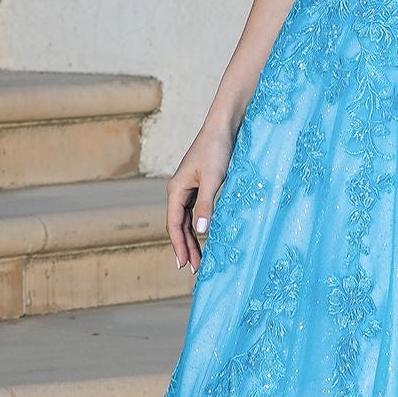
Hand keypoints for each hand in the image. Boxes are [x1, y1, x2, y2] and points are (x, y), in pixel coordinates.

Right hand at [166, 121, 235, 271]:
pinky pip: (197, 211)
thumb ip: (206, 205)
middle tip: (193, 270)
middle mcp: (179, 191)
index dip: (179, 246)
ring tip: (200, 259)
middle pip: (179, 226)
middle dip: (185, 247)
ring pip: (188, 220)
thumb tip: (201, 231)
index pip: (174, 225)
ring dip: (193, 240)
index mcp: (176, 190)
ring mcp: (190, 188)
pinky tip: (206, 237)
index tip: (184, 265)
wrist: (223, 127)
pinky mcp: (201, 185)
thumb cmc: (217, 150)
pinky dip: (200, 226)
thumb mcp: (213, 179)